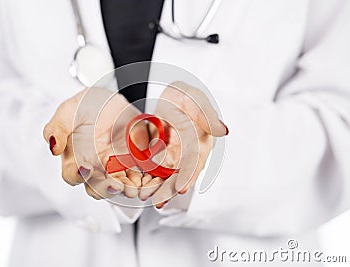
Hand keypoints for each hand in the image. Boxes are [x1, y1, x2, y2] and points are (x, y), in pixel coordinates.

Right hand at [43, 88, 149, 198]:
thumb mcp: (68, 111)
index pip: (72, 175)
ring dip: (126, 189)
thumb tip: (53, 147)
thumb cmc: (86, 107)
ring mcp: (115, 167)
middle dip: (106, 188)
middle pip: (97, 187)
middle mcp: (95, 167)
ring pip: (119, 186)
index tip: (86, 168)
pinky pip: (138, 176)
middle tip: (115, 184)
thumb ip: (56, 128)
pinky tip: (146, 181)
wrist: (111, 100)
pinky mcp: (133, 163)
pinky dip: (142, 181)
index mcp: (75, 159)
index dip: (78, 175)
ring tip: (132, 188)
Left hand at [139, 82, 228, 207]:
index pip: (196, 159)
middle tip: (160, 200)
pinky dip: (154, 182)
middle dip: (172, 188)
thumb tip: (222, 130)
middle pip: (183, 174)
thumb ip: (206, 115)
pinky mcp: (167, 157)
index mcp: (203, 140)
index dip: (189, 173)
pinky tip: (146, 191)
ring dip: (163, 190)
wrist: (171, 98)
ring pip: (172, 176)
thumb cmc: (185, 97)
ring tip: (153, 201)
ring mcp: (180, 157)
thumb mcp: (195, 100)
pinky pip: (160, 172)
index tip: (182, 187)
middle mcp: (193, 152)